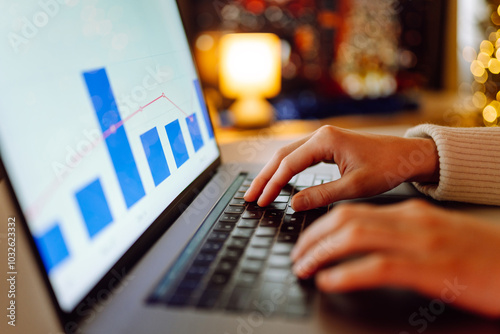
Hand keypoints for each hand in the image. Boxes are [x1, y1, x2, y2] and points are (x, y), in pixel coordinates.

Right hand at [244, 126, 437, 210]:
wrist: (408, 156)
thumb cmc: (388, 168)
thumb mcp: (355, 186)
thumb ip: (322, 195)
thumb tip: (293, 204)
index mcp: (326, 140)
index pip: (288, 164)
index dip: (272, 185)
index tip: (260, 201)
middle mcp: (321, 135)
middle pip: (281, 156)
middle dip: (263, 177)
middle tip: (249, 196)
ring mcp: (323, 138)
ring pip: (287, 155)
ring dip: (271, 173)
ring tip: (257, 190)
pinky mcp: (327, 145)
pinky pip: (298, 156)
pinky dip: (284, 169)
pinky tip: (277, 180)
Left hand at [291, 199, 499, 316]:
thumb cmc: (482, 256)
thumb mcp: (437, 237)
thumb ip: (404, 235)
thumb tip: (366, 246)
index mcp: (411, 213)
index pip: (353, 211)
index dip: (322, 225)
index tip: (307, 240)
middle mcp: (412, 221)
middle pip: (346, 219)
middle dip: (313, 237)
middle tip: (297, 255)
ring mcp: (422, 243)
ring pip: (354, 237)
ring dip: (320, 252)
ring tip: (304, 267)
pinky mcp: (432, 268)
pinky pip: (376, 266)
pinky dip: (345, 273)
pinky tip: (329, 281)